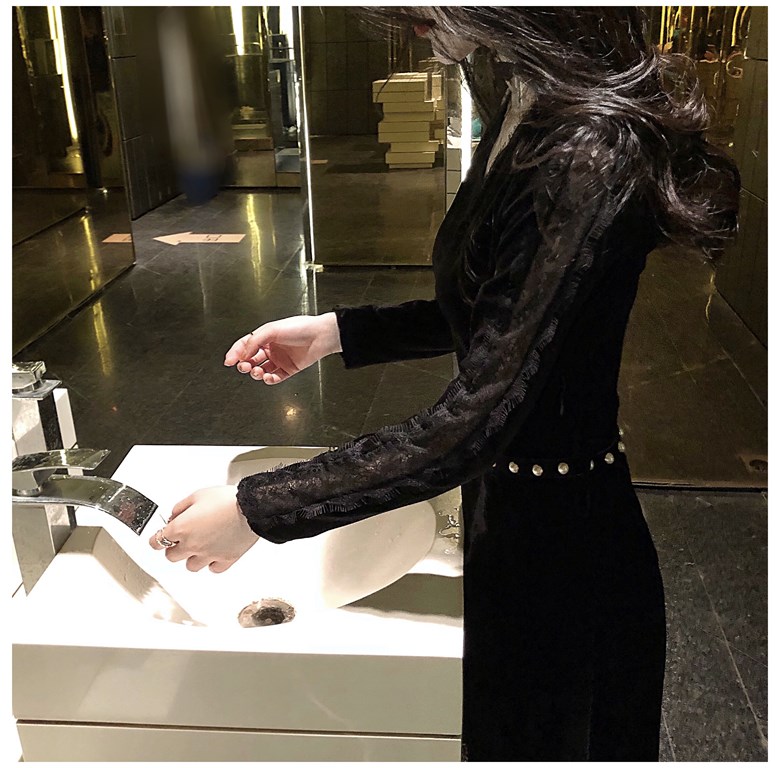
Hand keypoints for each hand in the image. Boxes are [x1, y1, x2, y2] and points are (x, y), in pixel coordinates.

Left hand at [148, 486, 259, 572]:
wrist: (251, 508)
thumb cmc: (227, 499)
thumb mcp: (198, 495)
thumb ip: (181, 507)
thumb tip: (174, 515)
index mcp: (181, 528)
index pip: (157, 542)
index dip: (155, 540)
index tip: (157, 539)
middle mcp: (192, 545)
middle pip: (171, 556)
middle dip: (174, 548)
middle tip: (180, 540)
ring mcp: (208, 555)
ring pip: (191, 566)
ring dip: (192, 557)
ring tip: (199, 546)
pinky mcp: (225, 560)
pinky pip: (213, 569)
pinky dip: (212, 563)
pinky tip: (214, 553)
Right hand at [224, 313, 341, 384]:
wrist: (320, 336)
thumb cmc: (300, 328)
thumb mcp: (272, 329)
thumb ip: (254, 341)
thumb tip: (243, 353)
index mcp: (265, 336)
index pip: (245, 345)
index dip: (236, 353)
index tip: (229, 361)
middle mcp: (271, 348)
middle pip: (251, 359)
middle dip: (244, 364)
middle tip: (244, 366)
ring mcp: (280, 359)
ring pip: (261, 370)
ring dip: (256, 373)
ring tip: (256, 371)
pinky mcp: (288, 369)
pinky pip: (275, 378)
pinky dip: (269, 379)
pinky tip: (268, 377)